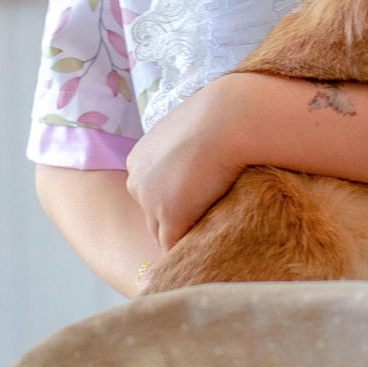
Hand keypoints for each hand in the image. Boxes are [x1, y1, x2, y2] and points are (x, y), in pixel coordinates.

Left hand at [125, 78, 252, 250]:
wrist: (230, 120)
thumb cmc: (219, 118)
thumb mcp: (189, 132)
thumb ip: (184, 149)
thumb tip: (201, 156)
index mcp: (138, 160)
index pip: (150, 193)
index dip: (173, 201)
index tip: (196, 204)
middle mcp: (137, 181)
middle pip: (151, 215)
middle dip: (175, 221)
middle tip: (203, 225)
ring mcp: (150, 200)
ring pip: (161, 233)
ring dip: (182, 236)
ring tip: (207, 240)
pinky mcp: (170, 215)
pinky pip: (174, 245)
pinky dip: (190, 248)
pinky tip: (209, 247)